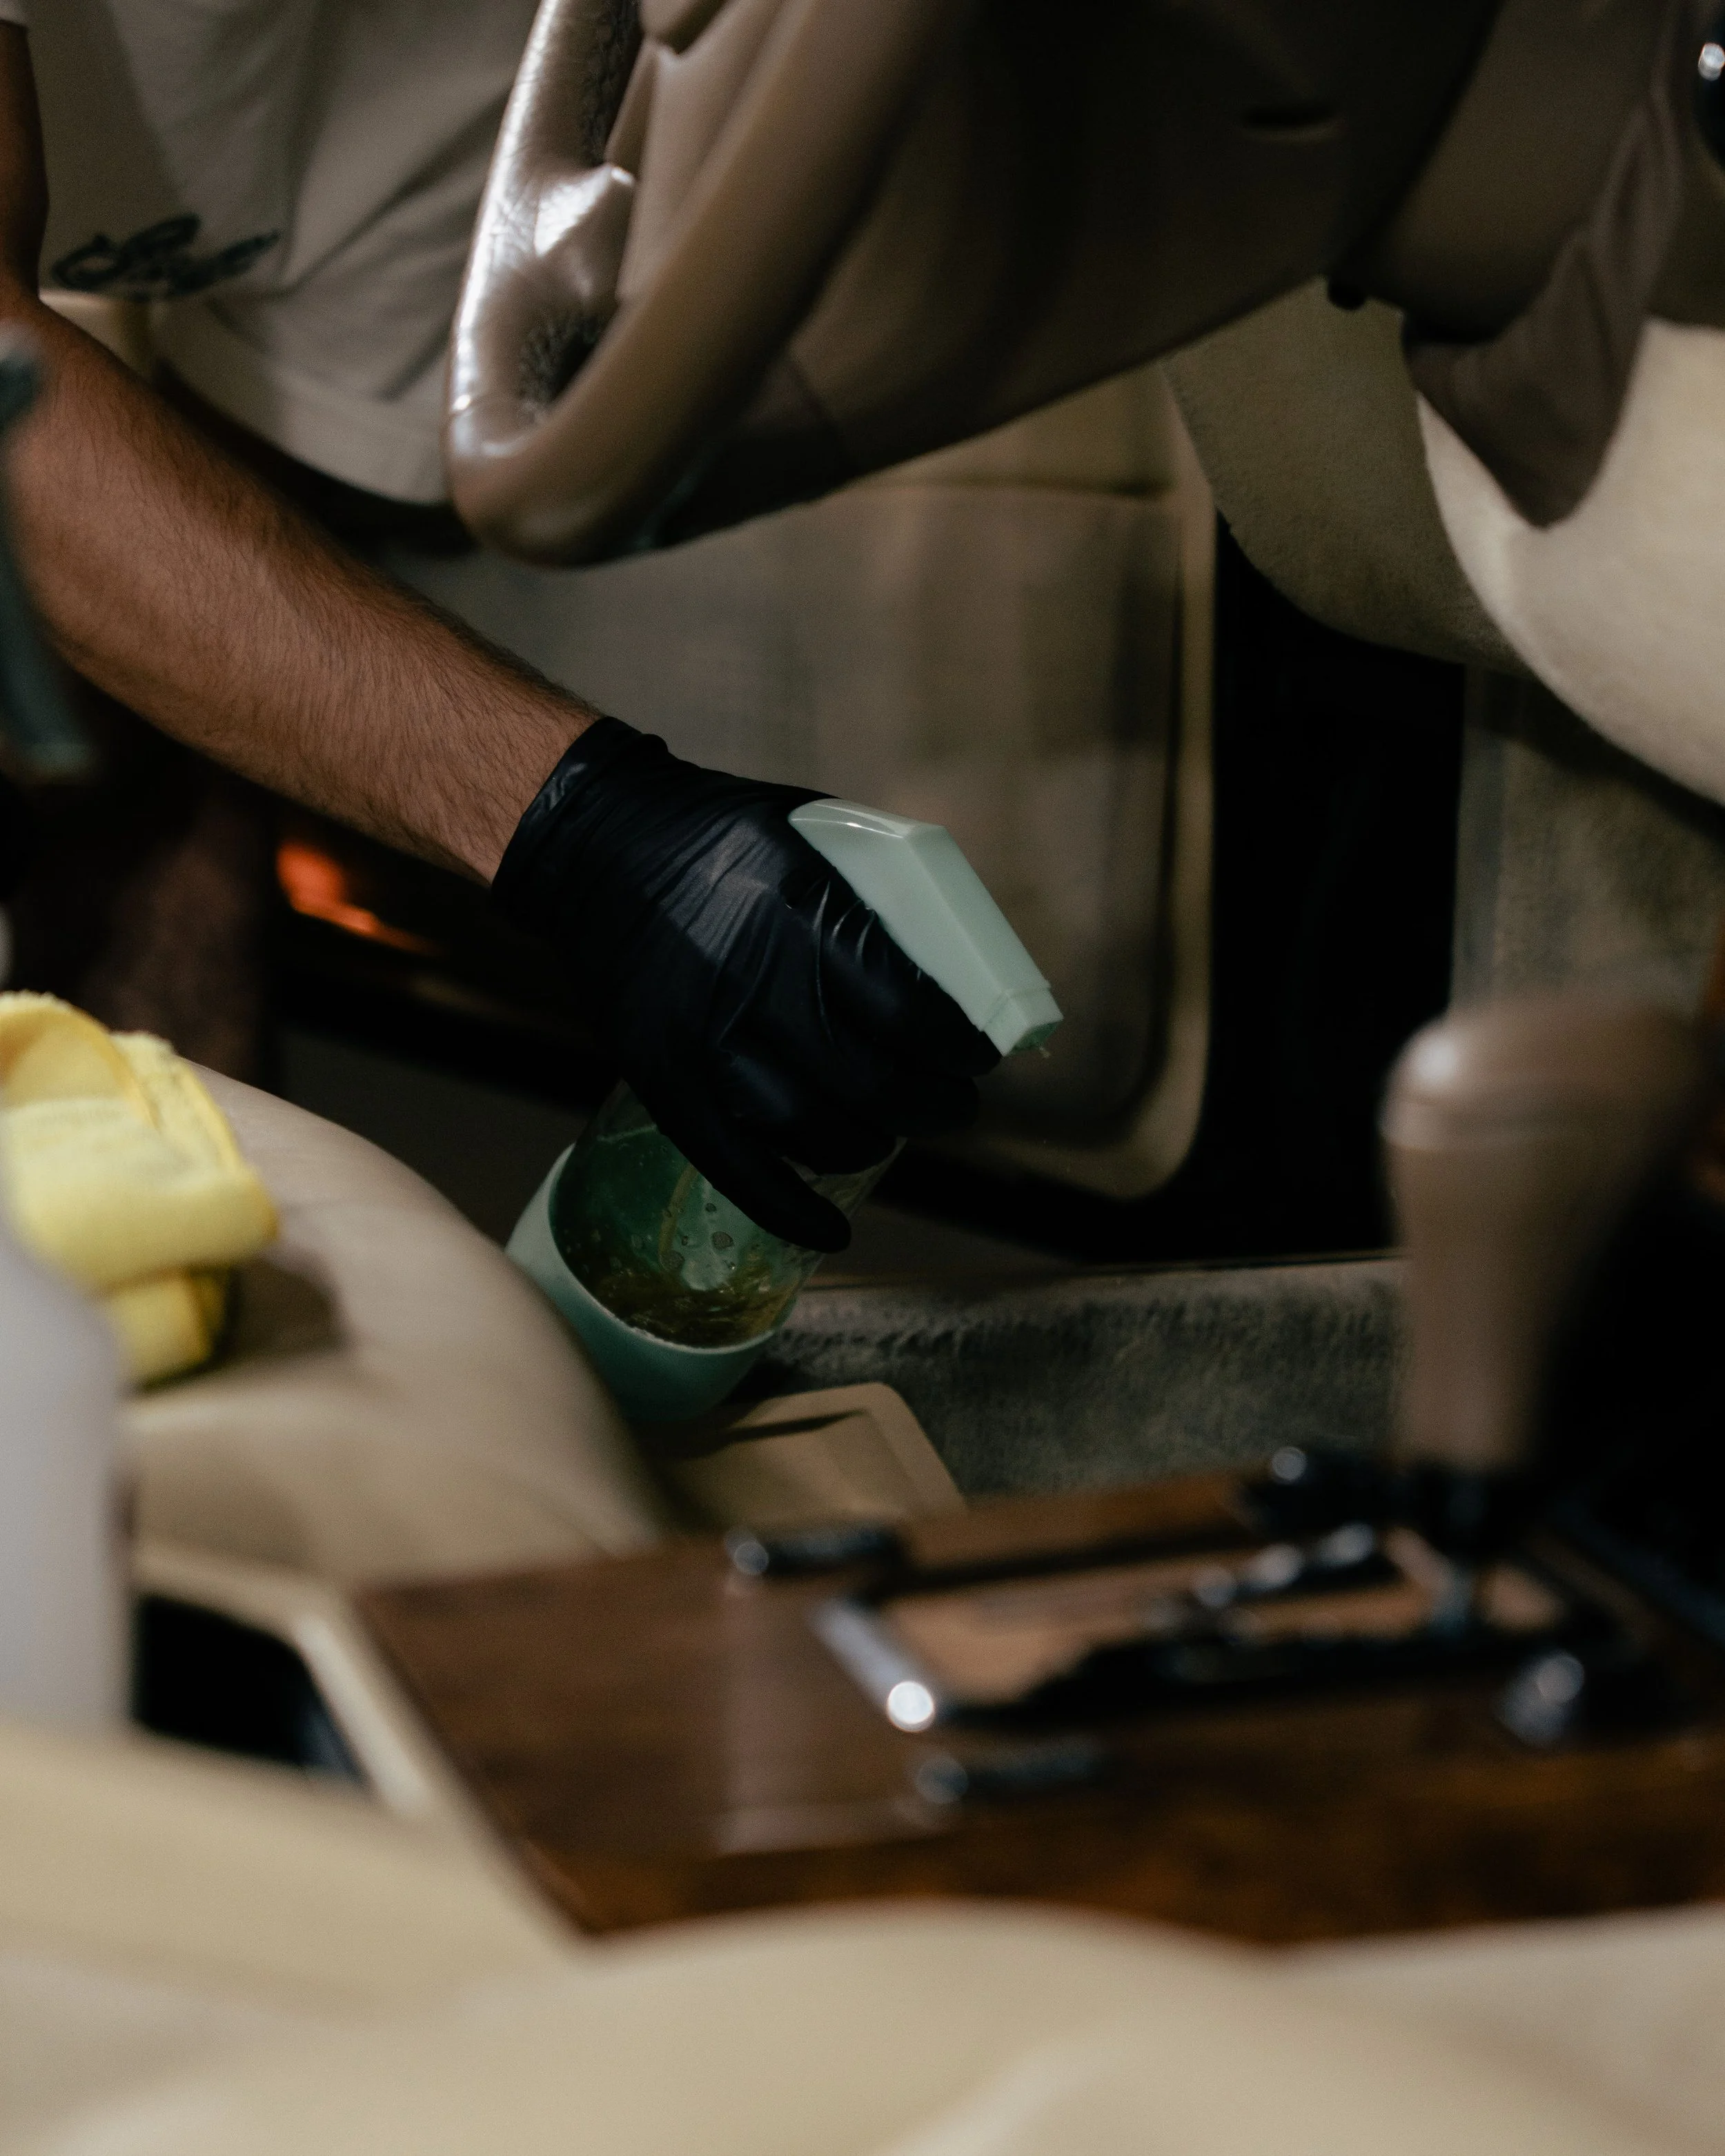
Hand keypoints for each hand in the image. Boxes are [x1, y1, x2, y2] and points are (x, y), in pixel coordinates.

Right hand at [493, 719, 998, 1249]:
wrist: (596, 845)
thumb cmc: (721, 836)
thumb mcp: (812, 834)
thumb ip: (874, 899)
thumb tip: (961, 970)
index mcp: (798, 909)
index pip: (906, 1010)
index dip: (957, 1050)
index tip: (977, 1058)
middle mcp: (750, 979)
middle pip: (870, 1082)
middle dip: (932, 1107)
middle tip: (951, 1104)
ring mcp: (701, 1039)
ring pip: (812, 1131)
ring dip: (870, 1146)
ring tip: (890, 1132)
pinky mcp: (662, 1080)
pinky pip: (735, 1167)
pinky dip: (790, 1209)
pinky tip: (832, 1228)